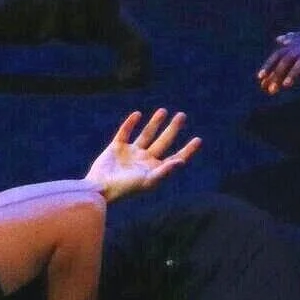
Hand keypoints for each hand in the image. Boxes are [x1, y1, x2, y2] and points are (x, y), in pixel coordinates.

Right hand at [81, 108, 199, 202]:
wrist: (100, 188)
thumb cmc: (125, 188)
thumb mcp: (148, 181)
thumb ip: (165, 171)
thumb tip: (182, 162)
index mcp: (154, 169)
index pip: (175, 158)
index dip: (187, 150)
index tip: (198, 139)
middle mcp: (144, 160)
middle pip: (163, 141)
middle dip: (173, 129)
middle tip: (182, 115)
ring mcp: (130, 153)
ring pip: (146, 134)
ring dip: (155, 123)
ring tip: (163, 110)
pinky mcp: (116, 148)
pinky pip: (125, 132)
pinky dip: (130, 123)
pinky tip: (137, 114)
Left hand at [257, 26, 299, 93]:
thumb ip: (287, 65)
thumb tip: (270, 77)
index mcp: (297, 46)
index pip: (278, 55)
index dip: (269, 65)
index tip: (259, 78)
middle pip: (288, 59)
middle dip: (278, 73)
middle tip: (271, 88)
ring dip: (294, 73)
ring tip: (286, 85)